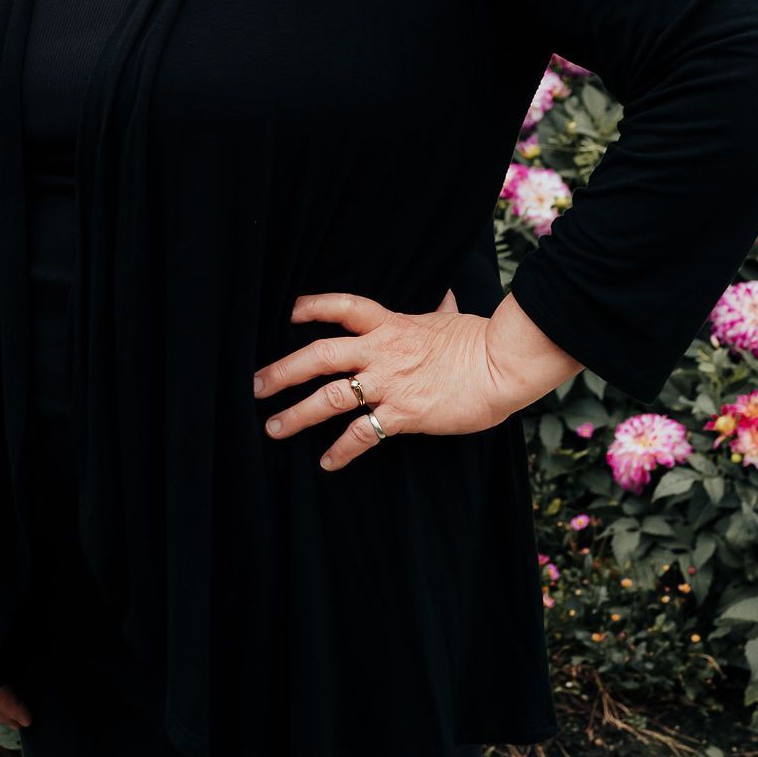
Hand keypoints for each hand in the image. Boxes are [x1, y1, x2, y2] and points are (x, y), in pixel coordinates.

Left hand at [251, 287, 513, 470]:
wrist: (501, 366)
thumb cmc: (479, 340)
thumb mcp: (451, 317)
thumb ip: (440, 307)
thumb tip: (447, 292)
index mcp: (390, 324)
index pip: (342, 307)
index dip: (312, 306)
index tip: (287, 311)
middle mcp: (380, 351)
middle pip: (319, 355)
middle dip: (283, 371)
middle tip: (255, 385)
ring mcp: (389, 383)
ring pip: (330, 397)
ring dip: (297, 414)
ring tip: (273, 428)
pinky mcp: (403, 414)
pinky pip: (362, 435)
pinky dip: (342, 451)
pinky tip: (327, 464)